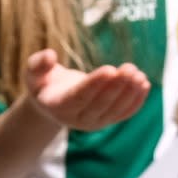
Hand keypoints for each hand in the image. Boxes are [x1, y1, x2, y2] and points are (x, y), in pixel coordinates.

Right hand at [24, 49, 150, 132]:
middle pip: (100, 104)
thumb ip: (38, 65)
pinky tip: (144, 85)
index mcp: (59, 106)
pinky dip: (136, 101)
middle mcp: (77, 119)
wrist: (52, 103)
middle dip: (116, 86)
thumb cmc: (43, 84)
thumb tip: (49, 55)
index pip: (79, 97)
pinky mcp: (107, 120)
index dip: (94, 84)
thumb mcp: (33, 73)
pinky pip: (123, 113)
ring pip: (115, 110)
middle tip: (129, 69)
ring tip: (139, 74)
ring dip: (129, 93)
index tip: (109, 69)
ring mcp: (94, 122)